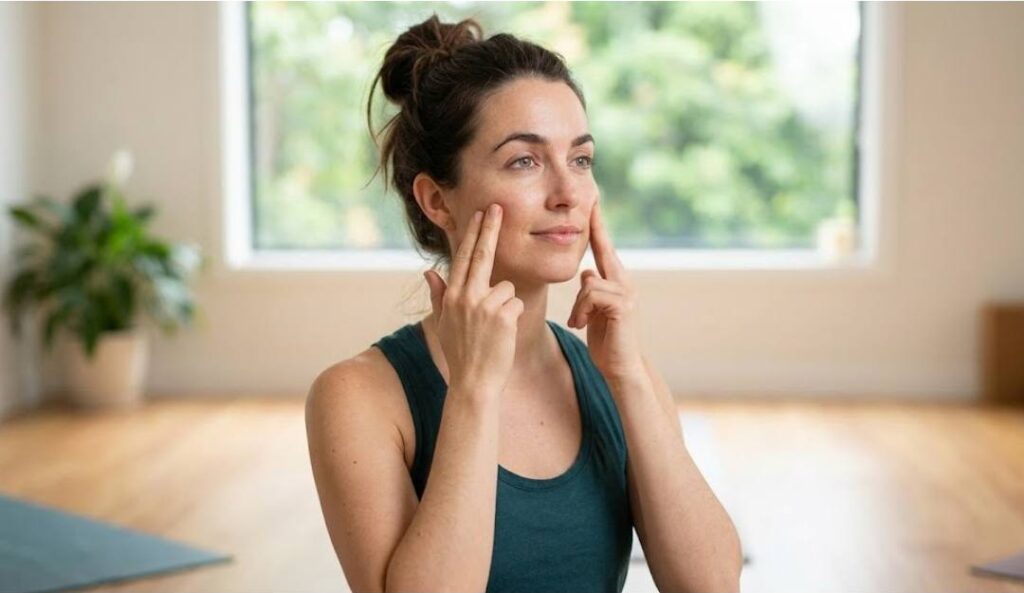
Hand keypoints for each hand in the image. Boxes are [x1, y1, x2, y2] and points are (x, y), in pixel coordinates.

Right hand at [424, 204, 523, 398]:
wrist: (473, 382)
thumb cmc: (460, 354)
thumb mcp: (444, 323)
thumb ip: (438, 295)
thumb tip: (429, 271)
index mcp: (451, 296)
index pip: (463, 257)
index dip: (472, 234)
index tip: (479, 214)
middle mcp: (465, 296)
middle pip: (482, 255)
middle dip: (490, 228)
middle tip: (497, 207)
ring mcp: (484, 305)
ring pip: (507, 287)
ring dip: (506, 304)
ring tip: (495, 329)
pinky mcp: (503, 315)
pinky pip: (516, 302)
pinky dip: (514, 316)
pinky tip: (503, 334)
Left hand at [568, 200, 644, 380]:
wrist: (621, 368)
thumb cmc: (607, 343)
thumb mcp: (594, 313)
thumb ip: (592, 292)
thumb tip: (587, 274)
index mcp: (616, 283)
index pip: (604, 250)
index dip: (598, 228)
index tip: (593, 204)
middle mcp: (625, 283)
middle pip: (605, 249)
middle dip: (596, 227)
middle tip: (591, 202)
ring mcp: (626, 293)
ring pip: (588, 283)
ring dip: (578, 305)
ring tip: (578, 322)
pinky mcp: (623, 306)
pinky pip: (590, 295)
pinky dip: (580, 311)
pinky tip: (580, 326)